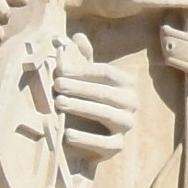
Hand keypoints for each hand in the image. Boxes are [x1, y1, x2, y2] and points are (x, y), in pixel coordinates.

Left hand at [51, 62, 140, 176]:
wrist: (93, 138)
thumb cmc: (87, 100)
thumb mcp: (86, 79)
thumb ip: (81, 60)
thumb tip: (74, 41)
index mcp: (126, 84)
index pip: (107, 73)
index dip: (83, 70)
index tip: (60, 69)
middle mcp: (131, 104)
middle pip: (106, 93)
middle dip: (79, 88)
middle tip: (57, 84)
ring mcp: (126, 125)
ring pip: (107, 115)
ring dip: (81, 107)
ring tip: (59, 102)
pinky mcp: (117, 146)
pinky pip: (104, 143)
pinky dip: (85, 139)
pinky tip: (67, 134)